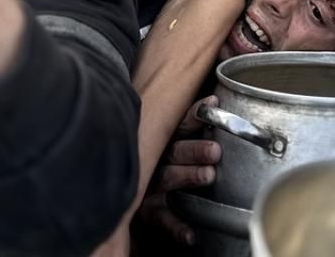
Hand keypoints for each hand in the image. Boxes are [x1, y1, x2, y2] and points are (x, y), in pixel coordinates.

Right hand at [135, 96, 221, 245]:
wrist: (120, 190)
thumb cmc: (154, 159)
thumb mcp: (167, 139)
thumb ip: (188, 123)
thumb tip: (214, 101)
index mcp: (162, 141)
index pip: (180, 124)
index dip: (196, 114)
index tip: (212, 105)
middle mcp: (155, 161)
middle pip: (174, 151)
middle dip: (194, 150)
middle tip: (214, 150)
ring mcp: (149, 186)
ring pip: (168, 179)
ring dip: (187, 176)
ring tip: (207, 175)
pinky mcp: (147, 211)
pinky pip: (162, 220)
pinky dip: (176, 227)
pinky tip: (189, 234)